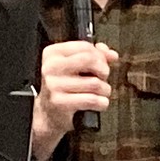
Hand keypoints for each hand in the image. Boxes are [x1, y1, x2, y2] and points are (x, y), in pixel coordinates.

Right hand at [32, 40, 117, 160]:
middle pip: (90, 60)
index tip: (102, 64)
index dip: (100, 55)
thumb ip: (94, 56)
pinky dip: (101, 103)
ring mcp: (54, 85)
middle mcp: (51, 67)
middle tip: (103, 77)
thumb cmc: (63, 88)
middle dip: (103, 70)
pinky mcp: (60, 102)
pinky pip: (91, 99)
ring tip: (100, 93)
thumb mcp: (75, 67)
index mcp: (52, 54)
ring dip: (104, 90)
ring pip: (94, 82)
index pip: (84, 47)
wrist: (48, 113)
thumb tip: (111, 54)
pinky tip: (98, 103)